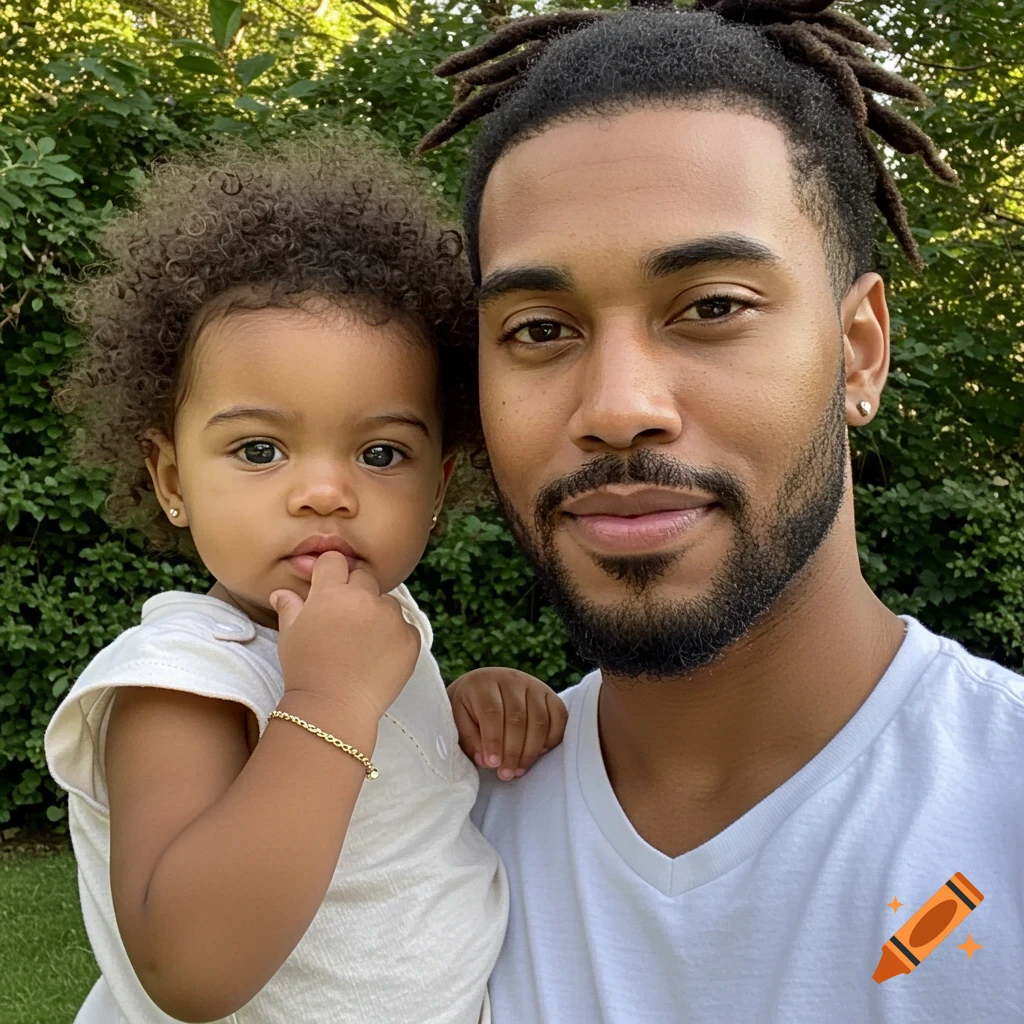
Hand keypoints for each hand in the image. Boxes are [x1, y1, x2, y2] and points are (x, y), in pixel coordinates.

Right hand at [270, 552, 420, 722]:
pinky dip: (396, 636)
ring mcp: (391, 617)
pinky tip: (379, 655)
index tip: (329, 586)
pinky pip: (405, 627)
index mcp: (331, 592)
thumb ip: (290, 607)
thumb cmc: (305, 671)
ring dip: (378, 613)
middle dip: (356, 590)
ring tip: (363, 642)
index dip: (331, 572)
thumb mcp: (290, 636)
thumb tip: (281, 593)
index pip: (335, 561)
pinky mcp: (411, 638)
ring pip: (387, 602)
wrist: (333, 707)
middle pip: (365, 577)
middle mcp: (364, 598)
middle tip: (346, 619)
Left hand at [448, 668, 566, 780]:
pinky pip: (559, 717)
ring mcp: (533, 685)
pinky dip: (552, 739)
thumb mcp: (459, 720)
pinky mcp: (550, 694)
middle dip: (513, 751)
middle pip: (518, 718)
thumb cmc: (469, 709)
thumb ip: (469, 739)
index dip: (493, 740)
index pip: (492, 712)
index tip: (492, 764)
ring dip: (531, 750)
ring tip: (519, 770)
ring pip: (539, 720)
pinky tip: (538, 754)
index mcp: (483, 683)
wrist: (485, 688)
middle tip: (506, 774)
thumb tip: (485, 761)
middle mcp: (511, 679)